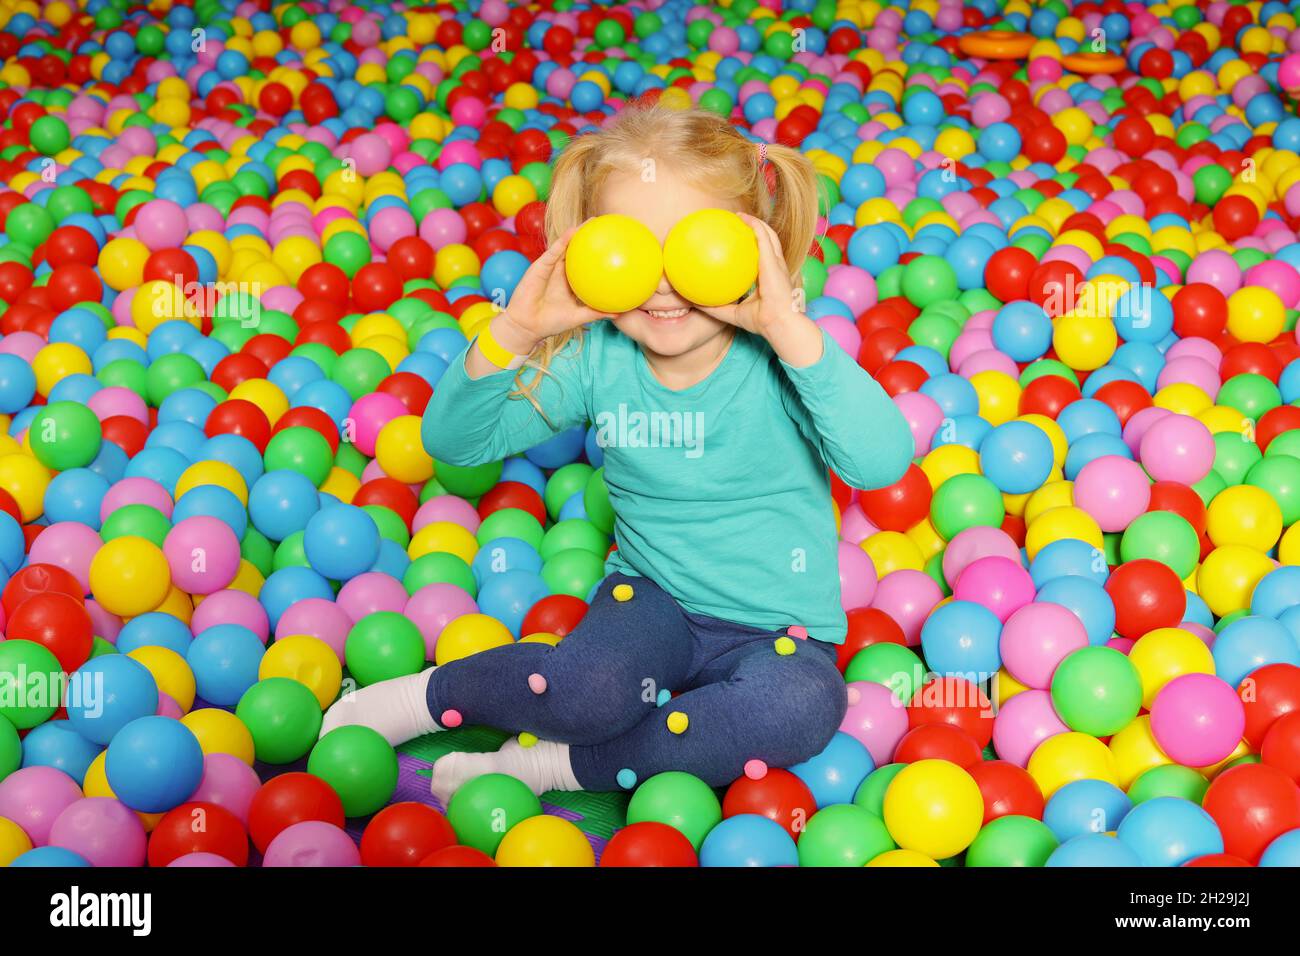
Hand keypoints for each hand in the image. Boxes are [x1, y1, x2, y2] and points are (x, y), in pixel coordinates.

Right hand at [489, 226, 602, 354]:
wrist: (527, 326)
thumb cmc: (551, 322)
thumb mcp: (578, 317)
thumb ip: (596, 312)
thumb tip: (619, 313)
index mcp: (570, 282)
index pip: (585, 265)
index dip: (596, 255)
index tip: (613, 245)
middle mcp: (561, 272)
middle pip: (577, 251)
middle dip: (588, 238)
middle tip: (605, 227)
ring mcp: (551, 267)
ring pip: (565, 246)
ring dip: (576, 232)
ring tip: (591, 222)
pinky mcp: (541, 265)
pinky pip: (554, 251)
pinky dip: (563, 240)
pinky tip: (573, 231)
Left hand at [696, 214, 802, 337]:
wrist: (778, 323)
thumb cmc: (761, 321)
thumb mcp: (734, 313)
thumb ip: (717, 307)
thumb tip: (696, 304)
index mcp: (770, 278)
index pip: (764, 259)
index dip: (755, 250)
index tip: (740, 244)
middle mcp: (776, 268)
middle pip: (768, 242)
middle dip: (756, 231)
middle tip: (739, 224)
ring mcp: (777, 263)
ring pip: (769, 235)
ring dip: (756, 223)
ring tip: (741, 216)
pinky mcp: (774, 260)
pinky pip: (764, 237)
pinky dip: (756, 226)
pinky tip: (745, 219)